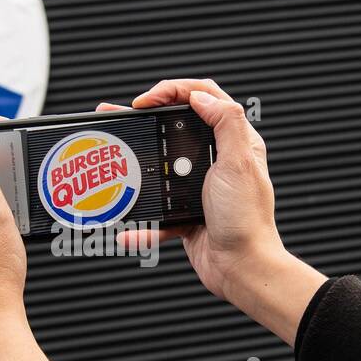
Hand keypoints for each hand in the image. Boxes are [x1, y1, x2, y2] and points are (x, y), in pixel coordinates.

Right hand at [100, 78, 325, 343]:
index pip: (204, 98)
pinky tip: (127, 227)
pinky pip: (158, 211)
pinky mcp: (188, 214)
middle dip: (147, 120)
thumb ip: (225, 123)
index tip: (144, 101)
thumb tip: (202, 97)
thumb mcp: (238, 163)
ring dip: (138, 165)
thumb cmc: (246, 220)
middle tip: (121, 117)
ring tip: (114, 159)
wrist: (243, 268)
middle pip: (178, 127)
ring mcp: (201, 188)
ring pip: (163, 167)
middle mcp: (219, 161)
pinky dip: (142, 219)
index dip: (172, 91)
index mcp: (236, 143)